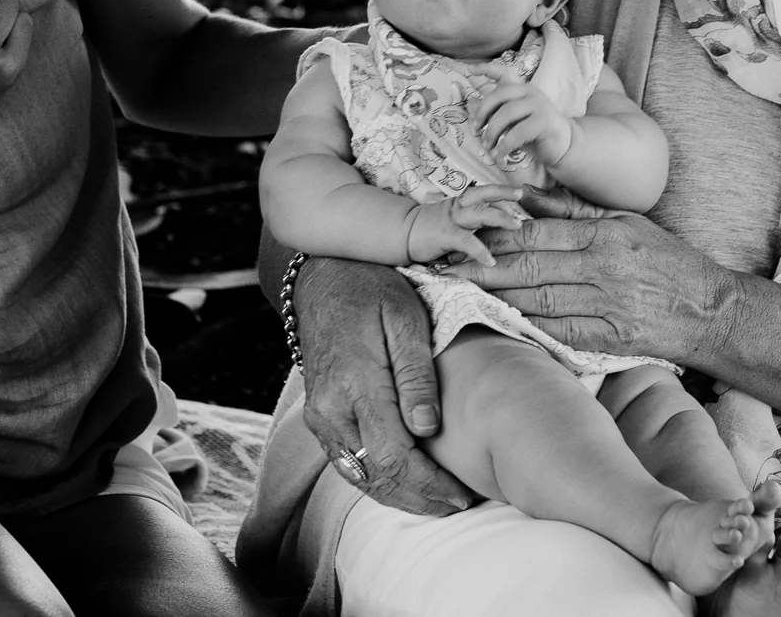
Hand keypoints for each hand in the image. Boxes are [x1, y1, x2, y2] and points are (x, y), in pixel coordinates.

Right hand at [293, 258, 475, 516]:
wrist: (322, 277)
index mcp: (354, 384)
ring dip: (400, 495)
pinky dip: (380, 479)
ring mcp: (319, 417)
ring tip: (440, 500)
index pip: (392, 457)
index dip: (428, 485)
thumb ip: (417, 375)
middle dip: (419, 499)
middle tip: (459, 503)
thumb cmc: (372, 290)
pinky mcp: (319, 418)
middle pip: (374, 478)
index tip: (461, 494)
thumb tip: (428, 429)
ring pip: (359, 477)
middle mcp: (329, 410)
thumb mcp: (406, 318)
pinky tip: (409, 480)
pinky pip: (349, 463)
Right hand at [404, 185, 526, 264]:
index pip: (484, 192)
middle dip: (503, 192)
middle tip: (520, 194)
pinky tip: (491, 261)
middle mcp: (458, 207)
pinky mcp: (445, 235)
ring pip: (479, 212)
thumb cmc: (431, 229)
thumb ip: (474, 221)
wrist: (402, 233)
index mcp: (461, 203)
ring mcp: (452, 220)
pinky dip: (480, 250)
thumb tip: (502, 226)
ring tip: (517, 225)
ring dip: (500, 217)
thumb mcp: (454, 220)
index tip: (520, 192)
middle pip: (483, 194)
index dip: (502, 191)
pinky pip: (466, 241)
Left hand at [448, 187, 734, 365]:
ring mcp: (607, 305)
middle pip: (530, 267)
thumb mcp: (625, 222)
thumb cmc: (666, 261)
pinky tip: (502, 320)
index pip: (538, 233)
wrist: (710, 310)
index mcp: (605, 235)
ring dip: (497, 298)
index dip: (496, 236)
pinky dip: (528, 326)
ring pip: (539, 300)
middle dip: (484, 268)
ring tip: (464, 293)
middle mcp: (604, 268)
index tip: (466, 236)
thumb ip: (573, 211)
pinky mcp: (610, 338)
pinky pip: (559, 331)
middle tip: (447, 268)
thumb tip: (525, 197)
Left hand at [470, 63, 571, 168]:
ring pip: (506, 114)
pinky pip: (518, 132)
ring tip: (487, 147)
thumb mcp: (510, 122)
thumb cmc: (533, 134)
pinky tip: (499, 155)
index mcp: (521, 89)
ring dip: (492, 132)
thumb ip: (494, 112)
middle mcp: (529, 92)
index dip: (487, 69)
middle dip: (482, 113)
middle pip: (498, 95)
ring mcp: (538, 104)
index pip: (504, 73)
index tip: (471, 70)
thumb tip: (471, 103)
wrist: (562, 147)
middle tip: (476, 130)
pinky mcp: (544, 120)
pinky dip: (505, 145)